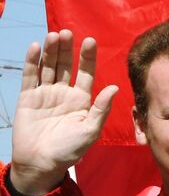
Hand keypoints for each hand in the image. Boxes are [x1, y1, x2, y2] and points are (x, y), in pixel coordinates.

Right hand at [12, 31, 119, 195]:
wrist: (41, 163)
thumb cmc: (70, 150)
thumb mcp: (90, 130)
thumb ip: (101, 108)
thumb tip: (114, 87)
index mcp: (82, 100)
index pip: (86, 73)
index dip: (87, 58)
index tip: (90, 41)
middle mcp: (64, 93)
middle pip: (66, 66)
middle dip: (67, 49)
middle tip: (68, 32)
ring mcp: (45, 94)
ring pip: (49, 67)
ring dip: (51, 51)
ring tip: (54, 35)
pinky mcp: (28, 98)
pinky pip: (30, 76)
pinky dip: (32, 62)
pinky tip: (36, 47)